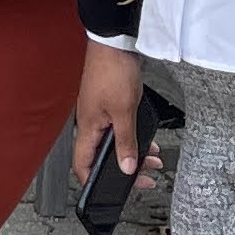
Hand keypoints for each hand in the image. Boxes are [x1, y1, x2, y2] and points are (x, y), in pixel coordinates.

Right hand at [72, 41, 151, 187]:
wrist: (114, 43)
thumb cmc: (112, 71)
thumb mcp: (124, 112)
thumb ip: (126, 142)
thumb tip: (125, 167)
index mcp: (88, 128)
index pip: (82, 164)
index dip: (91, 181)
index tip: (106, 192)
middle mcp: (90, 123)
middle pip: (101, 156)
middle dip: (124, 170)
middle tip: (142, 179)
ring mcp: (99, 113)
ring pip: (113, 143)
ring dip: (132, 154)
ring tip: (152, 161)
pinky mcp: (108, 104)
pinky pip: (118, 129)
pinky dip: (133, 138)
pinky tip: (147, 140)